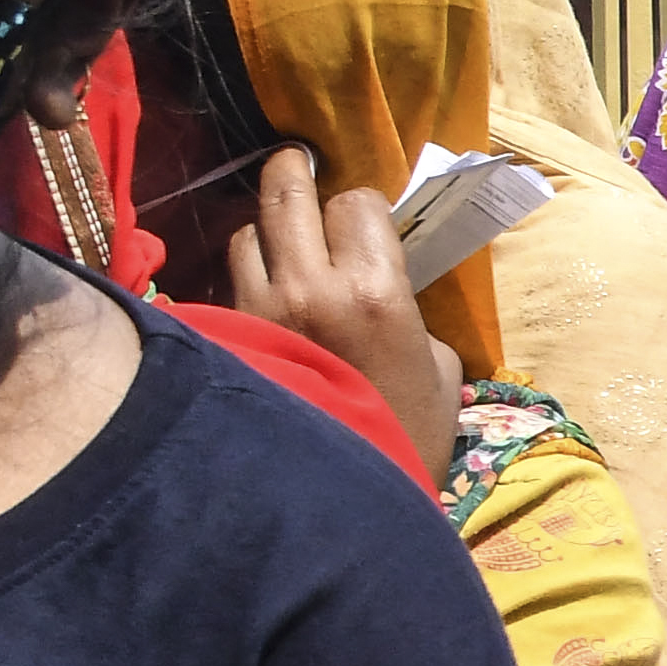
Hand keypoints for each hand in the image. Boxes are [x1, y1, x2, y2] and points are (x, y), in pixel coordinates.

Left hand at [214, 152, 466, 464]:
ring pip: (249, 231)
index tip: (366, 221)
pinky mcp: (229, 337)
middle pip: (289, 194)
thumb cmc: (408, 439)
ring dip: (266, 230)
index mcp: (376, 292)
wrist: (340, 502)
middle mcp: (312, 288)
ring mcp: (260, 311)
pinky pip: (228, 278)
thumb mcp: (438, 373)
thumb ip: (410, 316)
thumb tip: (387, 294)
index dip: (363, 206)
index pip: (357, 202)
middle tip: (297, 163)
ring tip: (280, 240)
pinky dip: (244, 273)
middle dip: (295, 171)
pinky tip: (258, 286)